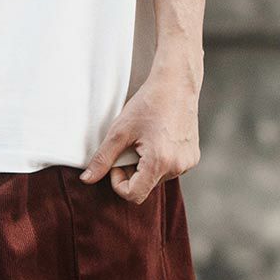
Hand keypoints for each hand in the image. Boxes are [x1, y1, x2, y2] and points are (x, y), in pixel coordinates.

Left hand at [77, 62, 200, 202]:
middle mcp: (177, 167)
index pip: (134, 195)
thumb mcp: (120, 131)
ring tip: (145, 140)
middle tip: (130, 146)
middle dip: (132, 172)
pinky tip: (158, 140)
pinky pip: (169, 170)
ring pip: (156, 179)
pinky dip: (159, 161)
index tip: (117, 162)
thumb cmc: (148, 103)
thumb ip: (102, 158)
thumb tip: (86, 180)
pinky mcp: (192, 158)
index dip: (119, 182)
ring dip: (145, 166)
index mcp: (159, 162)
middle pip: (145, 186)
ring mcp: (187, 163)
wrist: (176, 84)